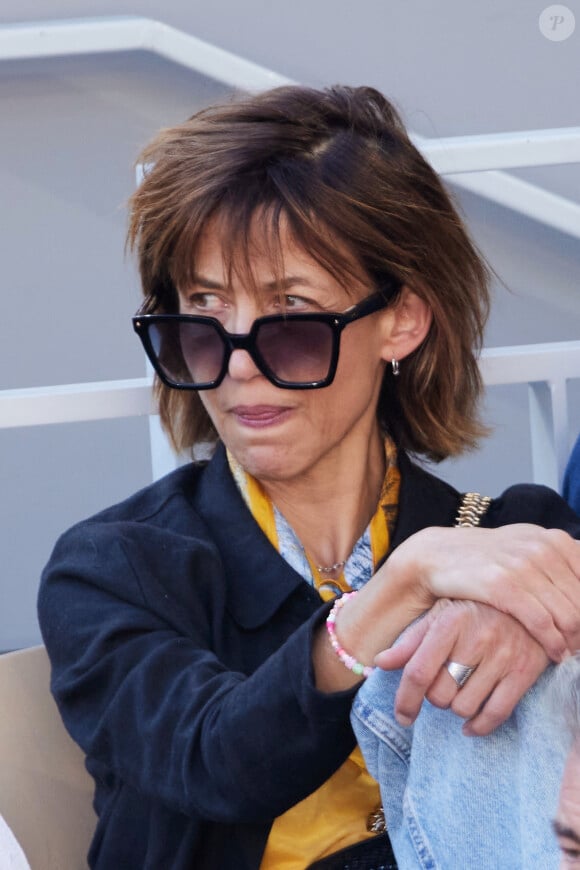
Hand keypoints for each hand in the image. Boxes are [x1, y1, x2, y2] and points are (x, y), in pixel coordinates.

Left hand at [374, 598, 549, 735]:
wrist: (526, 601)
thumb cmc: (474, 608)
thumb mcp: (440, 614)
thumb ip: (410, 640)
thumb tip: (380, 663)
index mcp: (449, 622)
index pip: (418, 672)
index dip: (406, 700)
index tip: (402, 716)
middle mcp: (476, 639)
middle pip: (441, 694)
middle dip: (435, 697)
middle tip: (442, 685)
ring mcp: (502, 656)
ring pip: (465, 707)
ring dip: (456, 708)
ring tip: (460, 691)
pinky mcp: (524, 671)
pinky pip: (496, 713)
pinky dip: (479, 726)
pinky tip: (470, 725)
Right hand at [386, 525, 579, 661]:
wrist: (437, 554)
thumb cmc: (484, 557)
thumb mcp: (525, 546)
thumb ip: (557, 560)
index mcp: (554, 539)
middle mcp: (543, 548)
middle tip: (579, 646)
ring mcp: (523, 565)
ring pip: (570, 614)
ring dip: (574, 641)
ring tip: (568, 652)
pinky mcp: (503, 585)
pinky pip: (543, 622)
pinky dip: (554, 643)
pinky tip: (555, 653)